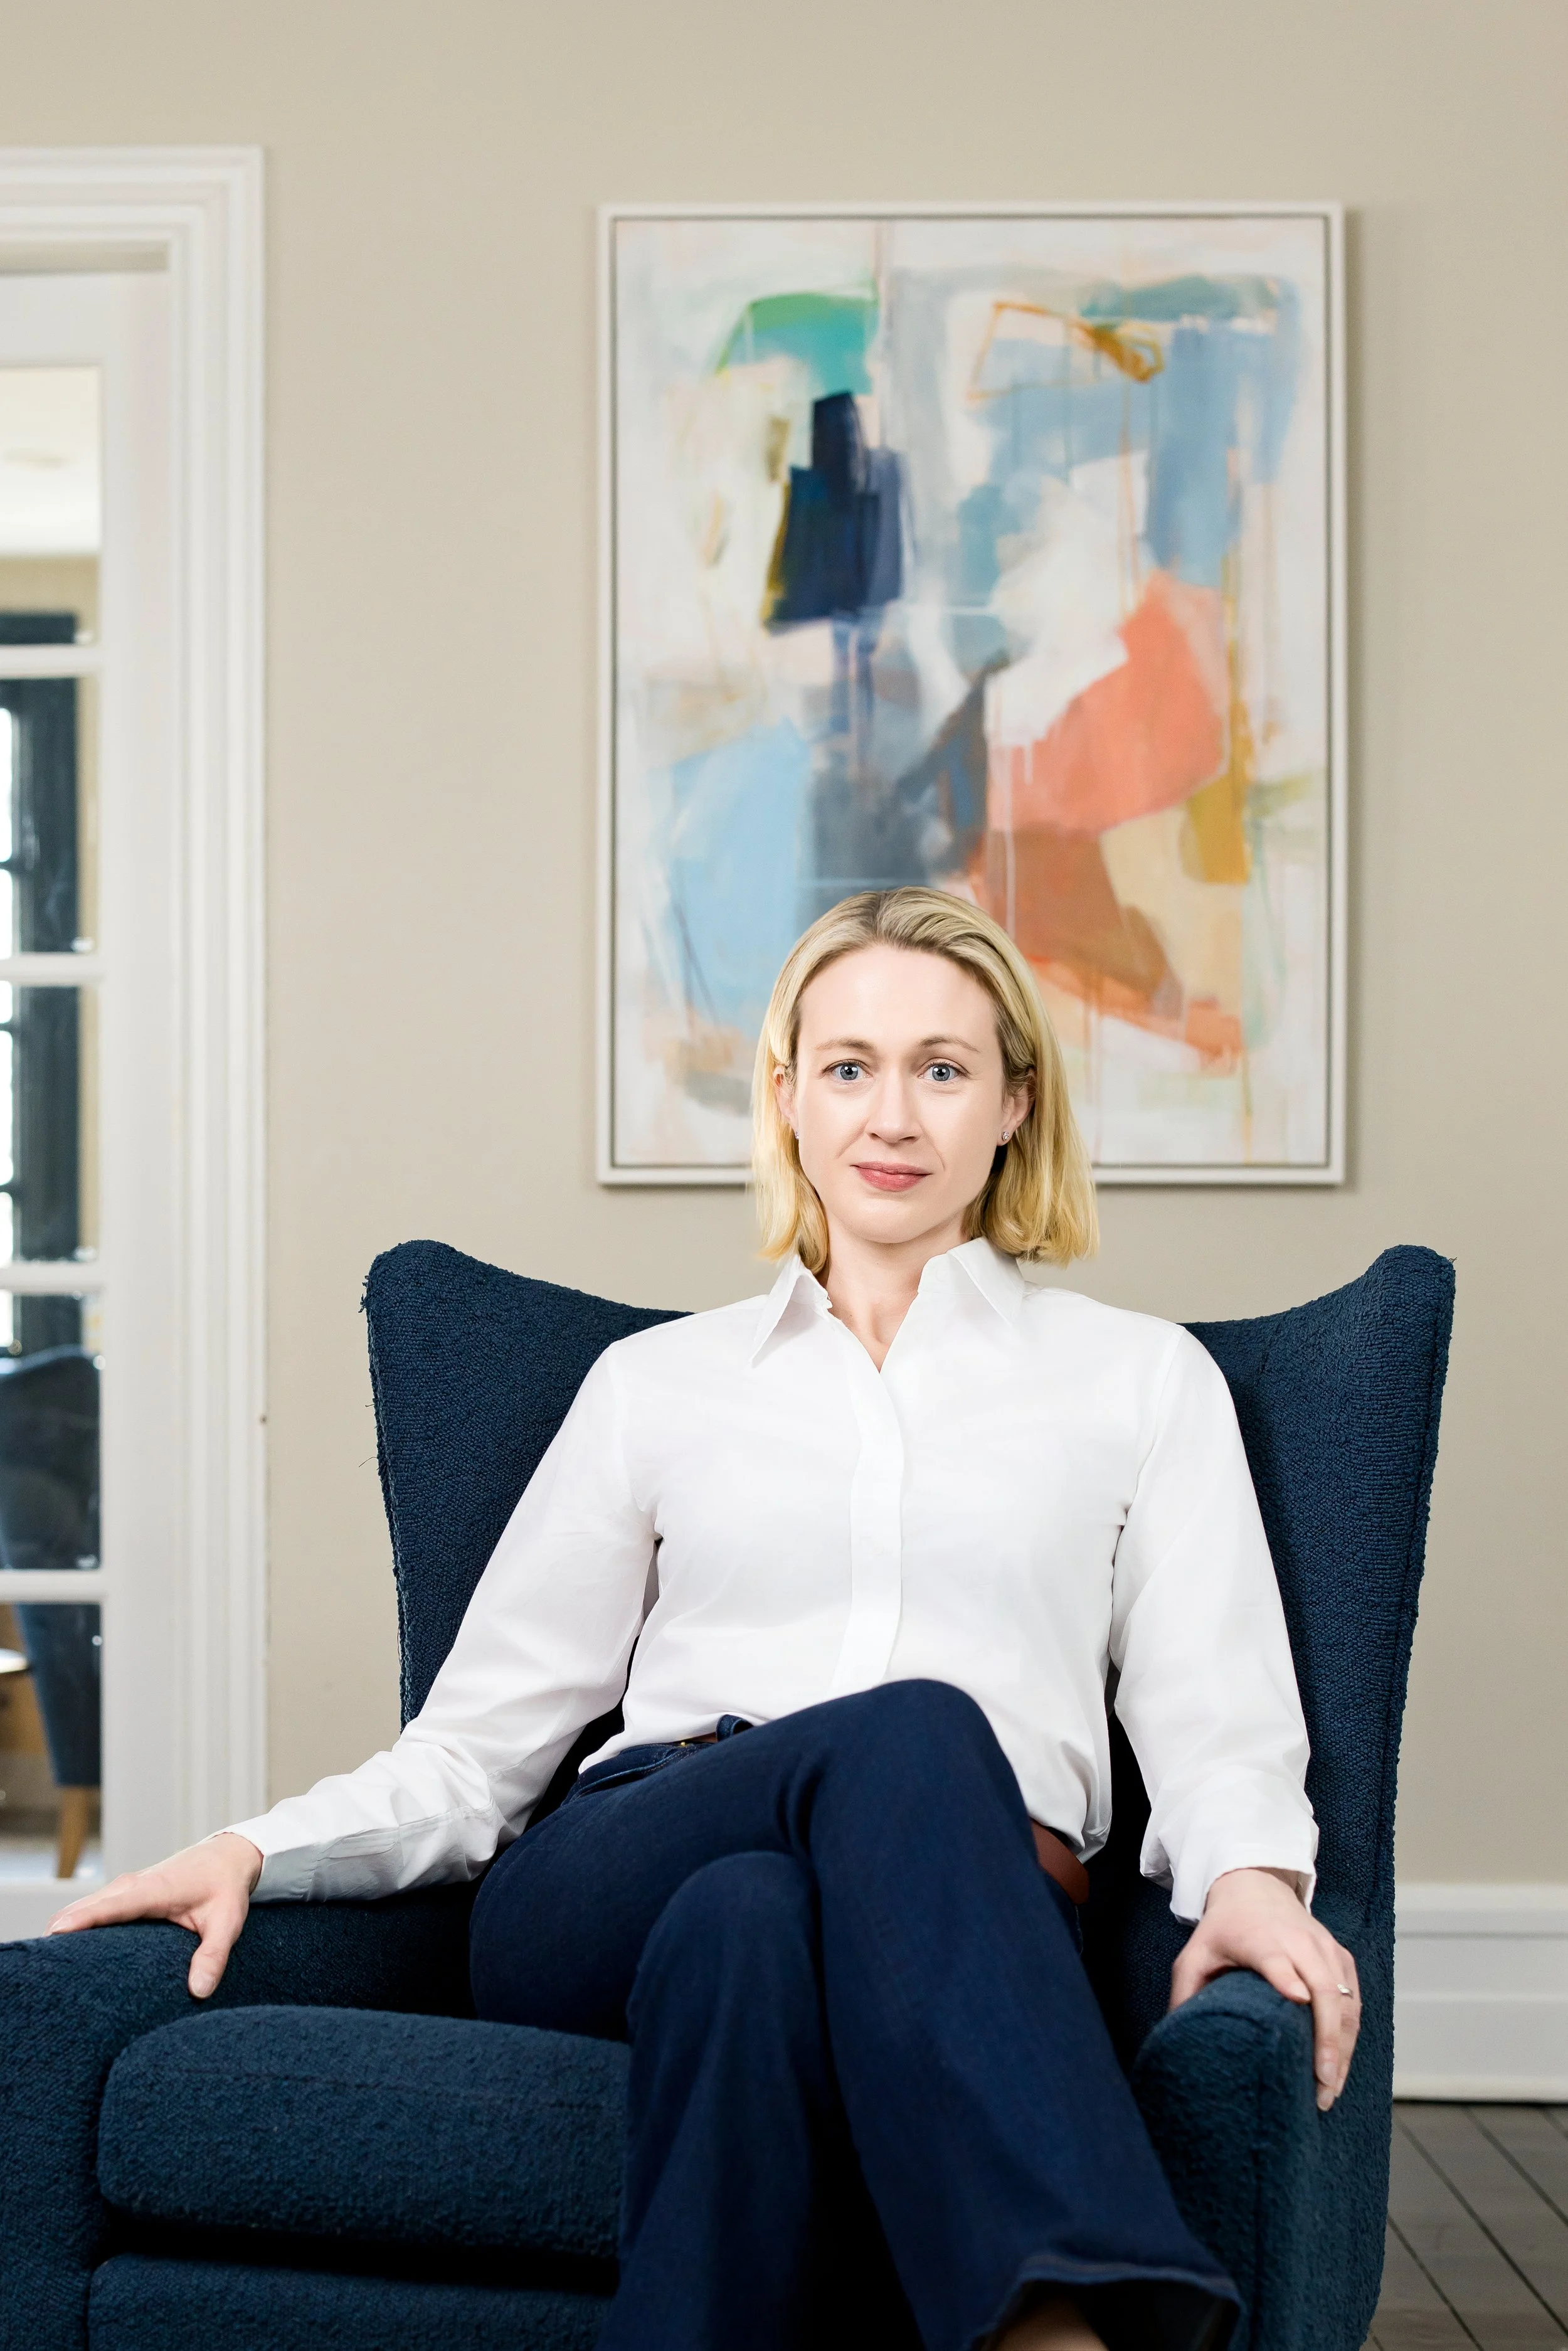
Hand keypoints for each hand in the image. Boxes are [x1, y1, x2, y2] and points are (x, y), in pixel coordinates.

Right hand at [47, 1831, 263, 1998]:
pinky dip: (75, 1924)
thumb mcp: (227, 1922)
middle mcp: (132, 1886)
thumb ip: (213, 1955)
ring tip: (46, 1965)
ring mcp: (125, 1888)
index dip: (82, 1920)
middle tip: (43, 1968)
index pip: (111, 1906)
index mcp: (153, 1890)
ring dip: (64, 1929)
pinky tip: (64, 1951)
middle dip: (61, 1933)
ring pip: (84, 1908)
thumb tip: (199, 1991)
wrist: (228, 1856)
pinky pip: (92, 1909)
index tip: (54, 1934)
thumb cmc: (226, 1888)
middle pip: (85, 1909)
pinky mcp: (124, 1895)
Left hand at [1170, 1865, 1360, 2110]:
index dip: (1287, 1978)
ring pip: (1344, 2000)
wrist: (1257, 1887)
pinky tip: (1340, 2068)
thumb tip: (1176, 2035)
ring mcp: (1326, 1949)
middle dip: (1327, 2039)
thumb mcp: (1196, 1952)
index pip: (1276, 1957)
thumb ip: (1185, 1990)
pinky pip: (1353, 2000)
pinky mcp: (1341, 1957)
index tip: (1298, 2000)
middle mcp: (1299, 1942)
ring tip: (1330, 2089)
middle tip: (1321, 2085)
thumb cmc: (1225, 1927)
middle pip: (1322, 1987)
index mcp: (1260, 1938)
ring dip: (1343, 2047)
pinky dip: (1350, 2035)